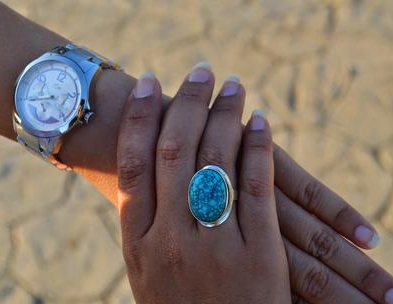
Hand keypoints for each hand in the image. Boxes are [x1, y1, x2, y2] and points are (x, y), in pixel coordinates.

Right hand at [117, 68, 289, 302]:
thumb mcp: (149, 275)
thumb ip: (149, 228)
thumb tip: (148, 173)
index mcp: (138, 243)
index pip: (132, 164)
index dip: (139, 117)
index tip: (147, 82)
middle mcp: (171, 239)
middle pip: (175, 151)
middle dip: (187, 103)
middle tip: (200, 72)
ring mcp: (215, 247)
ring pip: (217, 161)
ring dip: (225, 116)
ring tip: (232, 86)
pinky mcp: (259, 255)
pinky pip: (257, 188)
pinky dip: (258, 149)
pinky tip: (260, 123)